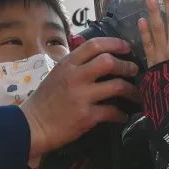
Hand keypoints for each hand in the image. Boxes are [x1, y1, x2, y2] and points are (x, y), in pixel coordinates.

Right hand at [19, 37, 139, 160]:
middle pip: (109, 62)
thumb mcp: (57, 74)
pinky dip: (121, 114)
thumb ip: (75, 65)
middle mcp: (75, 76)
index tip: (126, 48)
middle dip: (126, 66)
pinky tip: (123, 116)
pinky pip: (112, 111)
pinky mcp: (86, 116)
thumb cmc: (45, 99)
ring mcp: (81, 96)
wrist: (33, 125)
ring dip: (131, 90)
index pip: (94, 45)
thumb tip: (98, 58)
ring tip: (135, 94)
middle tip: (134, 70)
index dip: (114, 43)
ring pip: (116, 86)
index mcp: (67, 64)